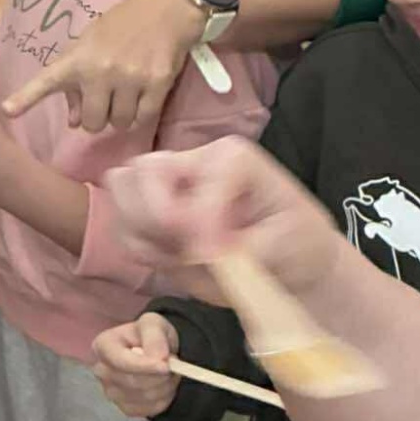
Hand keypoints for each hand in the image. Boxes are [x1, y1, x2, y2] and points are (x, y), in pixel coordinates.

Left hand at [0, 0, 202, 132]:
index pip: (48, 80)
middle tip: (105, 100)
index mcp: (78, 58)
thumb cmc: (124, 24)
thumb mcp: (91, 43)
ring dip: (120, 116)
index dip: (25, 97)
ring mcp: (129, 78)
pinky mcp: (156, 84)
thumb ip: (76, 83)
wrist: (168, 10)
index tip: (6, 110)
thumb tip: (74, 122)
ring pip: (118, 124)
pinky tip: (141, 96)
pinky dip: (141, 114)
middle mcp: (100, 70)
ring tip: (125, 95)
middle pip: (92, 123)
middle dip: (97, 117)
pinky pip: (142, 118)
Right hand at [92, 313, 179, 418]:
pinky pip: (150, 409)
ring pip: (145, 396)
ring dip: (165, 386)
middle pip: (133, 381)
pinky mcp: (125, 407)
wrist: (156, 351)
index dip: (144, 366)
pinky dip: (164, 398)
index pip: (120, 361)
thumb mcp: (153, 324)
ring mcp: (111, 392)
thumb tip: (158, 357)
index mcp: (103, 346)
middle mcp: (102, 371)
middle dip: (160, 375)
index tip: (166, 366)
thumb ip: (154, 337)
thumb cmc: (150, 335)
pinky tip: (164, 385)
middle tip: (175, 364)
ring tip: (170, 372)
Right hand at [103, 137, 344, 304]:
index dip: (199, 218)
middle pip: (142, 169)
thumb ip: (241, 247)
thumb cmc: (297, 243)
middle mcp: (194, 162)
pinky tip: (171, 261)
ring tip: (175, 255)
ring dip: (142, 230)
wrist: (295, 262)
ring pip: (122, 190)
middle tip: (183, 248)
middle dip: (154, 214)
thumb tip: (198, 250)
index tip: (213, 256)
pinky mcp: (154, 214)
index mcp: (232, 158)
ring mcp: (170, 186)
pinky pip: (123, 225)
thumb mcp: (286, 244)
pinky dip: (139, 246)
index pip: (196, 177)